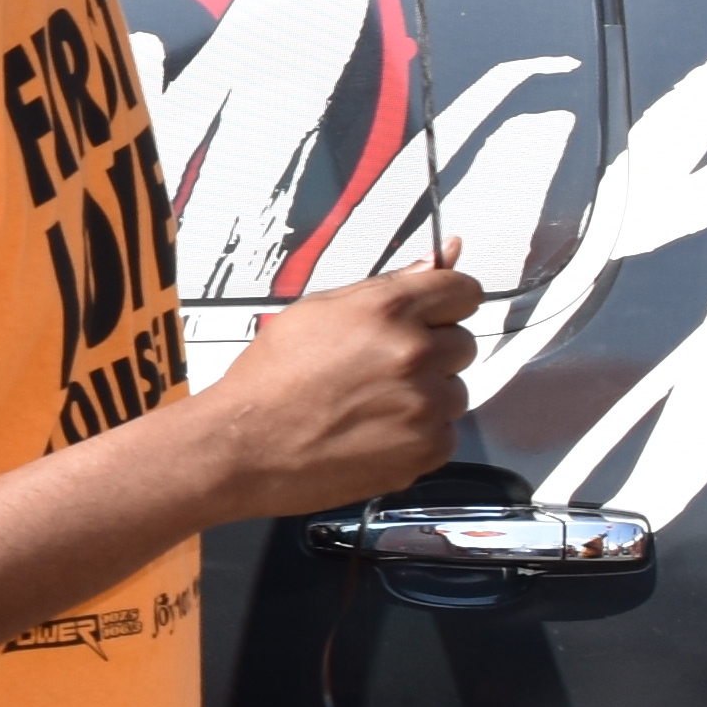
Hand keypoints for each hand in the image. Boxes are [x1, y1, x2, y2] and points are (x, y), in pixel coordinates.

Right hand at [192, 262, 484, 517]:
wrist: (244, 446)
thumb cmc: (269, 380)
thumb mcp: (316, 312)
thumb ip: (385, 287)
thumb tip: (439, 258)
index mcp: (387, 311)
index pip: (461, 291)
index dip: (448, 302)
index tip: (438, 314)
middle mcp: (414, 354)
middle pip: (462, 343)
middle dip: (431, 353)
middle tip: (381, 369)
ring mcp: (424, 404)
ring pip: (455, 391)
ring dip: (427, 396)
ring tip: (372, 406)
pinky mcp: (426, 448)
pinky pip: (446, 433)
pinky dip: (420, 435)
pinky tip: (376, 432)